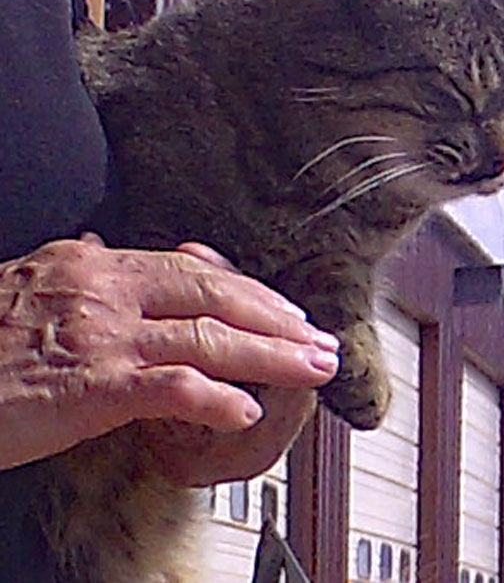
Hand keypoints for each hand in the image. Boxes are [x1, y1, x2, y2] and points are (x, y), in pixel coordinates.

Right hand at [0, 238, 338, 470]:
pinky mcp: (91, 384)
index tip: (281, 308)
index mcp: (96, 267)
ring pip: (207, 336)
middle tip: (317, 336)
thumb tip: (102, 249)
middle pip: (213, 294)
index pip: (192, 270)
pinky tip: (247, 410)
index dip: (247, 290)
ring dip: (269, 354)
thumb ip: (80, 272)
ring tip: (310, 368)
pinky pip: (170, 387)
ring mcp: (101, 334)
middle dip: (275, 316)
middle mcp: (106, 289)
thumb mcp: (30, 283)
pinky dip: (216, 398)